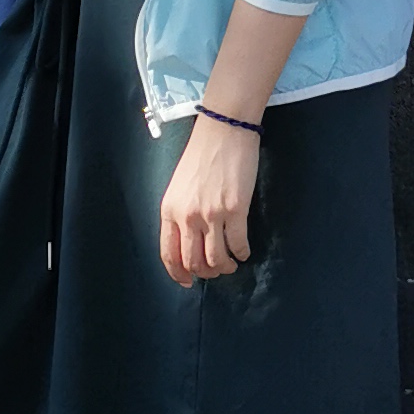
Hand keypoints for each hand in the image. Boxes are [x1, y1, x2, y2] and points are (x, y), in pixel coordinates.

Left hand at [160, 114, 260, 285]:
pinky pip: (238, 244)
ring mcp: (211, 214)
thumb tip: (191, 241)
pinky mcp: (235, 209)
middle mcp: (187, 216)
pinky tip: (244, 251)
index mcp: (169, 210)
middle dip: (206, 273)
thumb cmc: (202, 154)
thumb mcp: (179, 187)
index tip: (188, 282)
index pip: (169, 254)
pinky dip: (242, 253)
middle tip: (216, 270)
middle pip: (193, 261)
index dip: (178, 274)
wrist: (224, 130)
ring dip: (225, 267)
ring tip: (231, 263)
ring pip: (216, 259)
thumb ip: (180, 213)